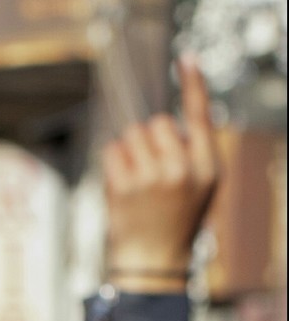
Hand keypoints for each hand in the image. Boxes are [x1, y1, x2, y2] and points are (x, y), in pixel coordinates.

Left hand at [103, 57, 219, 288]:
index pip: (200, 116)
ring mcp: (151, 179)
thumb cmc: (176, 220)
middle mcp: (181, 170)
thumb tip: (171, 118)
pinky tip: (123, 184)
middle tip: (152, 170)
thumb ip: (195, 152)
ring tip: (138, 181)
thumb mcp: (202, 187)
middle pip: (158, 122)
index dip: (193, 84)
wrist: (152, 262)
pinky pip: (112, 150)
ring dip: (131, 149)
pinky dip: (113, 161)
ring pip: (133, 133)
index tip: (185, 58)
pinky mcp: (123, 187)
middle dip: (151, 138)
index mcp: (207, 167)